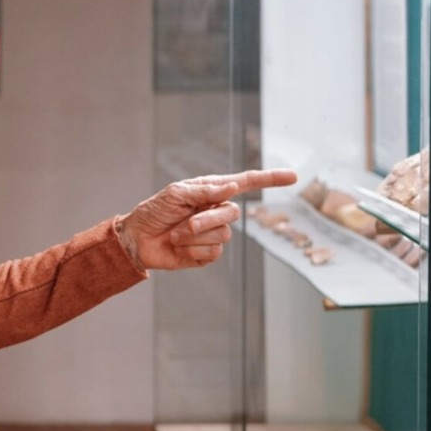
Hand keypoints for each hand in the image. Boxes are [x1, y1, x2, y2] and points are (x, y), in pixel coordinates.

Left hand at [117, 169, 296, 270]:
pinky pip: (212, 253)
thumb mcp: (176, 194)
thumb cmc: (155, 211)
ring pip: (223, 235)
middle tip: (185, 223)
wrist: (138, 239)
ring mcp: (214, 233)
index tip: (293, 177)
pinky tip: (180, 247)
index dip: (270, 180)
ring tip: (176, 235)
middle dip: (208, 219)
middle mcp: (217, 211)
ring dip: (195, 236)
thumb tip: (232, 186)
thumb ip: (204, 191)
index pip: (246, 183)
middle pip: (233, 214)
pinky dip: (193, 250)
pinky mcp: (207, 254)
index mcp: (212, 191)